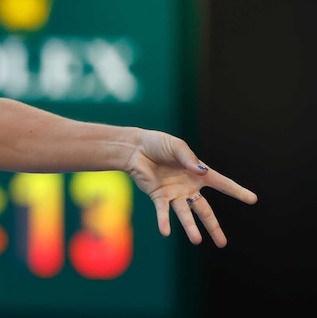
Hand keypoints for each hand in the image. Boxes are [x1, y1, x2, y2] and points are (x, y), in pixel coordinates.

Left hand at [126, 130, 257, 246]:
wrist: (135, 148)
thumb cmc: (158, 144)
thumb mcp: (177, 147)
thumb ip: (189, 159)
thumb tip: (201, 172)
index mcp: (199, 173)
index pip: (222, 183)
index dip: (237, 191)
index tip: (253, 199)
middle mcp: (189, 187)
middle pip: (204, 210)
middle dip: (214, 226)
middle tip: (222, 243)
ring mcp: (174, 193)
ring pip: (185, 214)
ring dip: (190, 227)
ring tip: (197, 241)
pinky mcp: (159, 196)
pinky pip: (163, 211)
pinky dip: (164, 221)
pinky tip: (165, 232)